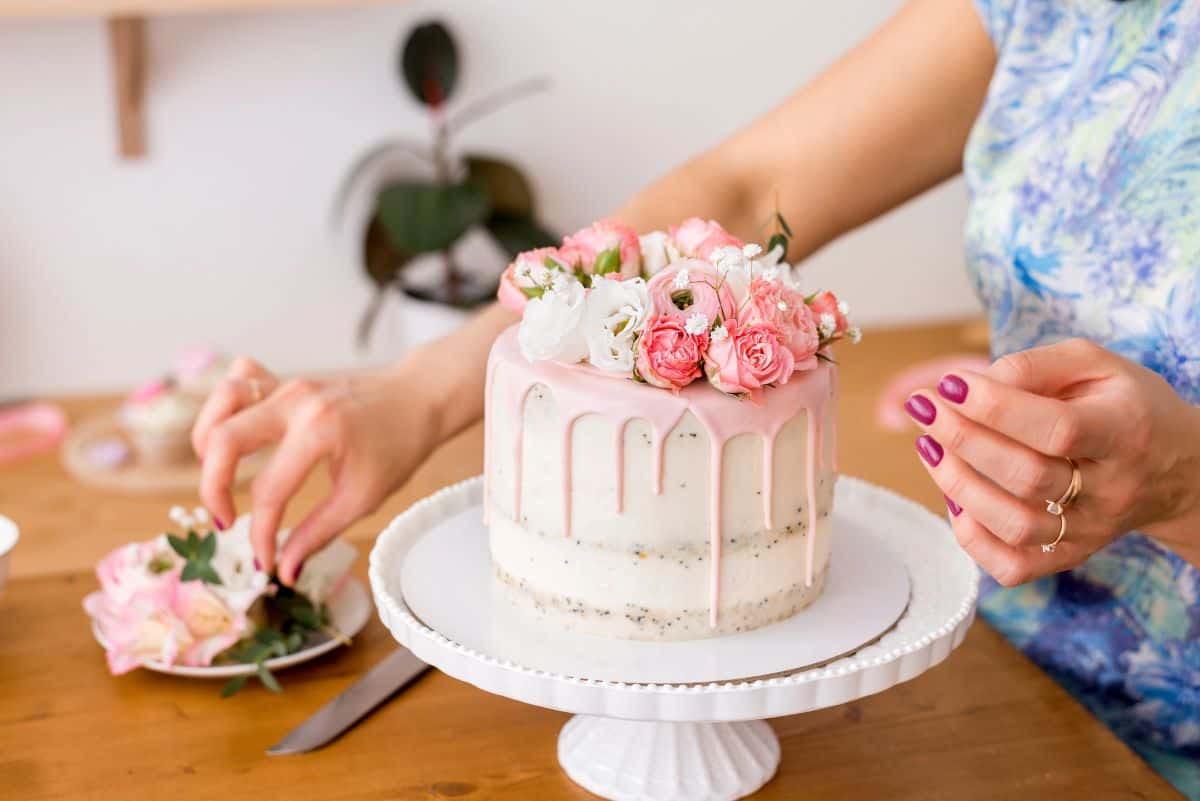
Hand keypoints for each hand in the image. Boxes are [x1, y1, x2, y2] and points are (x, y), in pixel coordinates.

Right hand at [191, 357, 438, 584]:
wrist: (420, 398)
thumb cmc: (399, 445)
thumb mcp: (365, 496)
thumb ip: (319, 532)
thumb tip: (284, 570)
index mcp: (321, 432)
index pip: (269, 492)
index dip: (260, 534)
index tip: (265, 560)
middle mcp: (297, 402)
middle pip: (224, 439)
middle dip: (211, 487)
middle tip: (224, 520)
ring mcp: (289, 386)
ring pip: (223, 399)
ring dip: (207, 440)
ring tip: (219, 474)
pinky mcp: (287, 381)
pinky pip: (241, 380)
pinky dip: (226, 405)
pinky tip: (233, 432)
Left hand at [903, 338, 1199, 584]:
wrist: (1175, 468)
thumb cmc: (1122, 405)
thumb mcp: (1092, 365)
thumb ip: (1033, 366)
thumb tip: (972, 386)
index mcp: (1124, 431)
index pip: (1056, 428)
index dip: (994, 407)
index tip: (949, 385)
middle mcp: (1111, 488)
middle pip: (1027, 477)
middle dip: (962, 439)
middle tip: (924, 409)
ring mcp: (1090, 529)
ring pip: (1016, 525)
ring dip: (958, 485)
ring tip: (928, 446)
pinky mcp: (1070, 555)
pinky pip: (1014, 566)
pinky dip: (972, 537)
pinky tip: (953, 498)